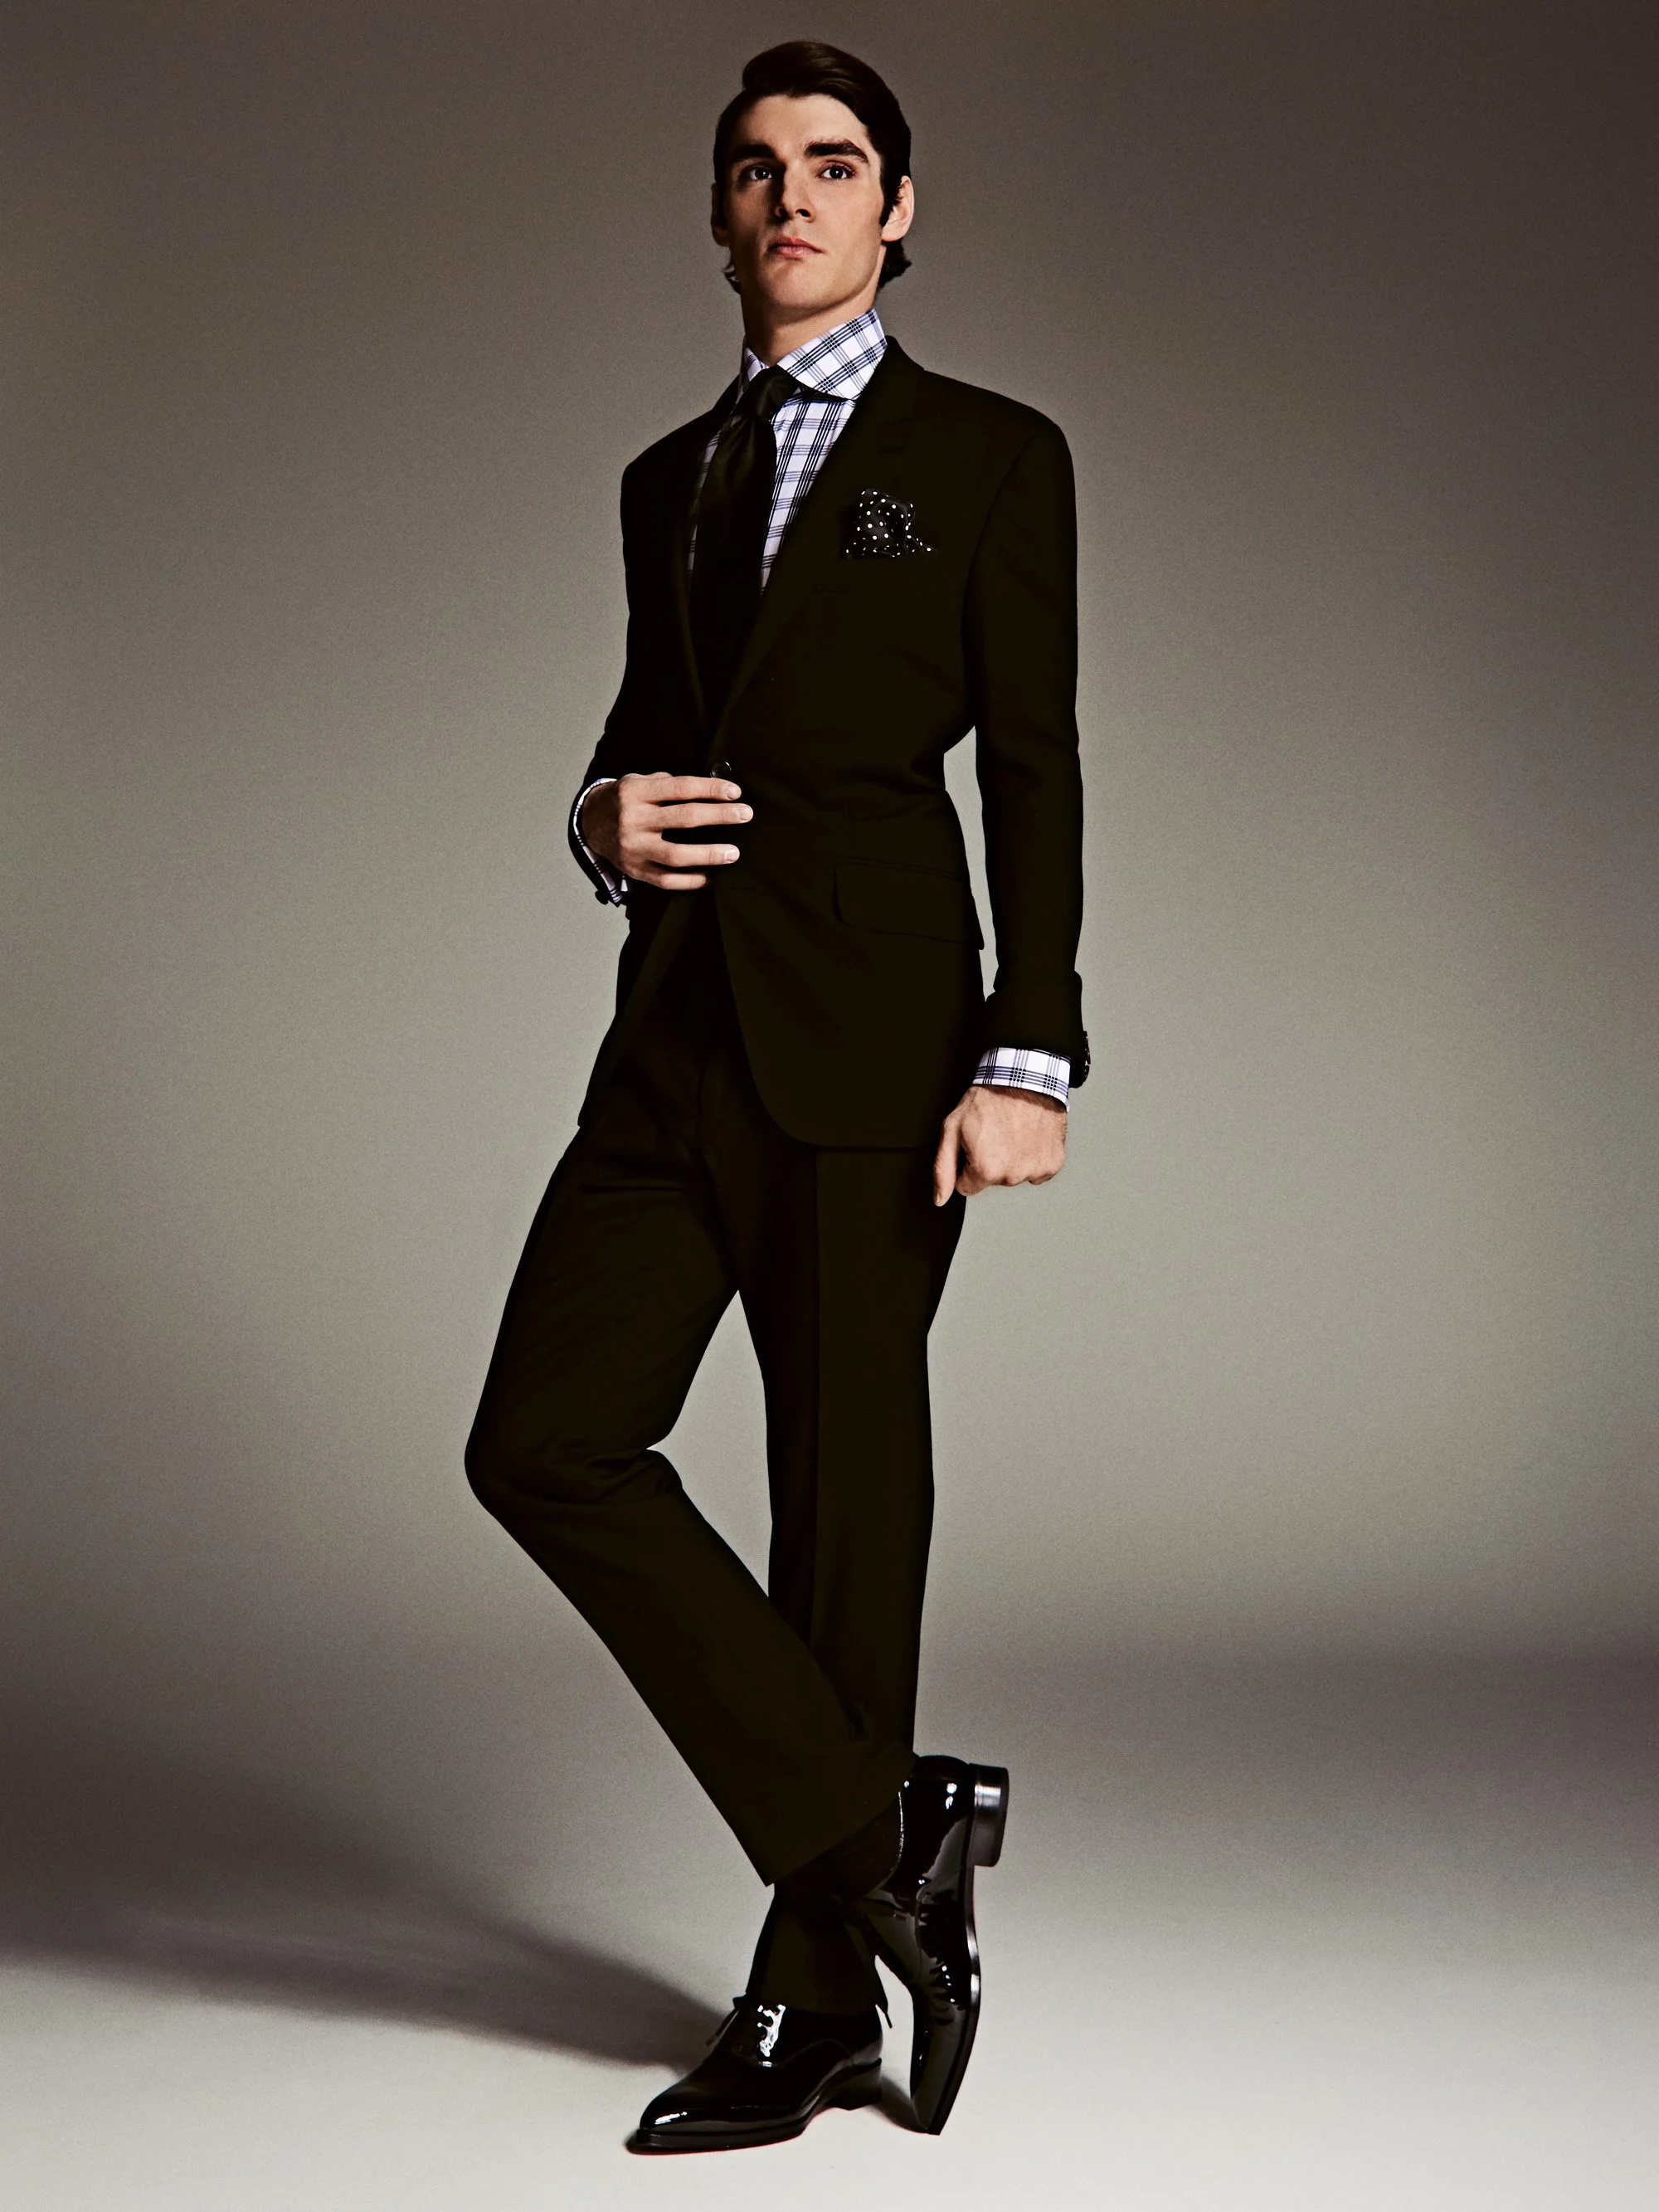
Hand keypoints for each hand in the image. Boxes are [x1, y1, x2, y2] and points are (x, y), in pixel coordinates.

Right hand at [581, 772, 750, 889]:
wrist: (590, 824)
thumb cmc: (625, 800)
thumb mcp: (639, 781)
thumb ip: (669, 784)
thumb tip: (712, 787)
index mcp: (636, 792)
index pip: (681, 788)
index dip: (711, 789)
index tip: (735, 792)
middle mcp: (633, 820)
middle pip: (684, 818)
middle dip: (720, 816)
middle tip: (745, 814)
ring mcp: (633, 848)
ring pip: (676, 855)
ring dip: (709, 854)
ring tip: (733, 852)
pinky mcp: (635, 870)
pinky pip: (667, 880)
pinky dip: (691, 880)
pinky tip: (710, 877)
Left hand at [933, 1084, 1066, 1204]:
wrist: (1024, 1079)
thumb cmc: (987, 1100)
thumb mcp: (953, 1129)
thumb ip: (943, 1168)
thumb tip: (939, 1200)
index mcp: (985, 1171)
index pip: (967, 1186)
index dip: (966, 1163)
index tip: (975, 1141)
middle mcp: (1012, 1176)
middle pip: (992, 1180)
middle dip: (990, 1161)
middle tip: (994, 1132)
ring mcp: (1035, 1170)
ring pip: (1014, 1175)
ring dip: (1012, 1159)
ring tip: (1011, 1131)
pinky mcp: (1053, 1164)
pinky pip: (1037, 1171)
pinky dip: (1032, 1157)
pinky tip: (1028, 1136)